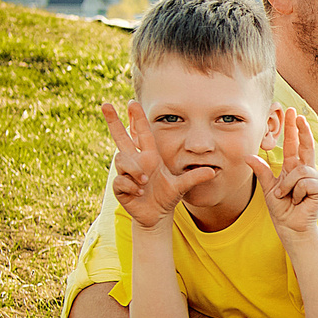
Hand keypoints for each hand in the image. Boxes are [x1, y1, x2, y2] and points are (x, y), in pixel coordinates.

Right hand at [101, 102, 205, 229]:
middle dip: (113, 120)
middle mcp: (136, 161)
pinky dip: (131, 186)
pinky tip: (139, 192)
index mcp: (150, 156)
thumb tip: (212, 171)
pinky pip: (121, 180)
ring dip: (134, 171)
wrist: (156, 215)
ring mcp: (126, 172)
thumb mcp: (181, 186)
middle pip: (120, 137)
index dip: (137, 118)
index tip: (132, 102)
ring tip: (145, 182)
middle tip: (105, 104)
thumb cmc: (167, 196)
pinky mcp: (120, 186)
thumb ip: (195, 177)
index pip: (142, 133)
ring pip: (121, 160)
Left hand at [251, 108, 317, 233]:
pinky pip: (304, 181)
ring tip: (287, 196)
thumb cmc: (282, 209)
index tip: (292, 113)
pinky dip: (295, 191)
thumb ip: (262, 171)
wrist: (290, 226)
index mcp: (294, 168)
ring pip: (299, 170)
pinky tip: (298, 200)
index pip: (294, 144)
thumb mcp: (268, 188)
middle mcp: (306, 170)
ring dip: (287, 185)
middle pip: (305, 145)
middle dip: (302, 130)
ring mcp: (314, 178)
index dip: (293, 129)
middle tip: (298, 115)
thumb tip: (249, 156)